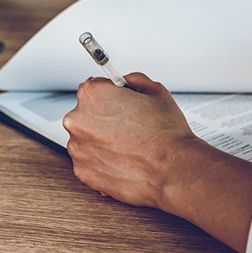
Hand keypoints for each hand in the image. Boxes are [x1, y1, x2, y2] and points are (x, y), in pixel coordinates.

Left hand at [62, 73, 199, 208]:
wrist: (173, 170)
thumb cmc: (166, 134)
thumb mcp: (155, 91)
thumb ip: (133, 81)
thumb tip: (125, 83)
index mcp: (92, 95)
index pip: (93, 88)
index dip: (111, 96)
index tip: (119, 104)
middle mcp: (78, 120)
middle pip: (86, 115)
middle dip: (104, 120)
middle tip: (129, 128)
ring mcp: (78, 148)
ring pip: (87, 140)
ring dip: (102, 142)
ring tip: (129, 147)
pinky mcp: (82, 171)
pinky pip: (89, 162)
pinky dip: (103, 162)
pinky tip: (123, 161)